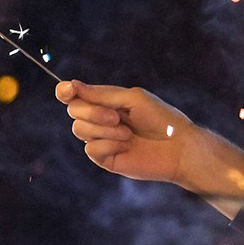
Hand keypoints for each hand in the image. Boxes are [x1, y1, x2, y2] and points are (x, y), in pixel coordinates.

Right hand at [53, 81, 243, 201]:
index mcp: (105, 103)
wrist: (178, 147)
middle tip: (117, 117)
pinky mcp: (104, 158)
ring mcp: (101, 139)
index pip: (75, 96)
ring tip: (127, 133)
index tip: (69, 89)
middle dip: (93, 112)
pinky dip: (109, 145)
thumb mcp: (131, 99)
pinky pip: (91, 148)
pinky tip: (126, 146)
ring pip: (80, 130)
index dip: (65, 92)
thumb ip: (101, 94)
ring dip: (104, 129)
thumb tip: (72, 86)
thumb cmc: (160, 119)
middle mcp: (99, 120)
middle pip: (74, 111)